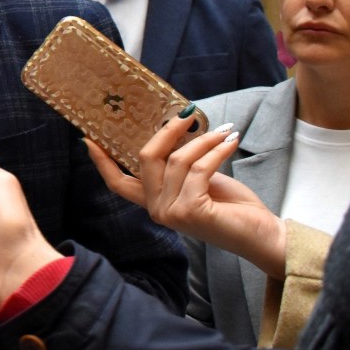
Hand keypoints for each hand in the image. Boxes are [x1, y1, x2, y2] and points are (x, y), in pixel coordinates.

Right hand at [84, 114, 286, 277]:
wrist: (261, 235)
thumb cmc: (230, 207)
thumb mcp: (198, 179)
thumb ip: (179, 163)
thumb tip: (174, 126)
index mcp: (153, 203)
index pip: (117, 183)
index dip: (101, 161)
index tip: (89, 138)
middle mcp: (156, 210)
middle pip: (146, 158)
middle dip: (167, 131)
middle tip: (188, 114)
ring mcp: (170, 213)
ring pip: (177, 159)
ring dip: (204, 140)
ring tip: (225, 131)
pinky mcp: (190, 211)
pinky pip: (199, 167)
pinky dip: (217, 150)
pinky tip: (231, 141)